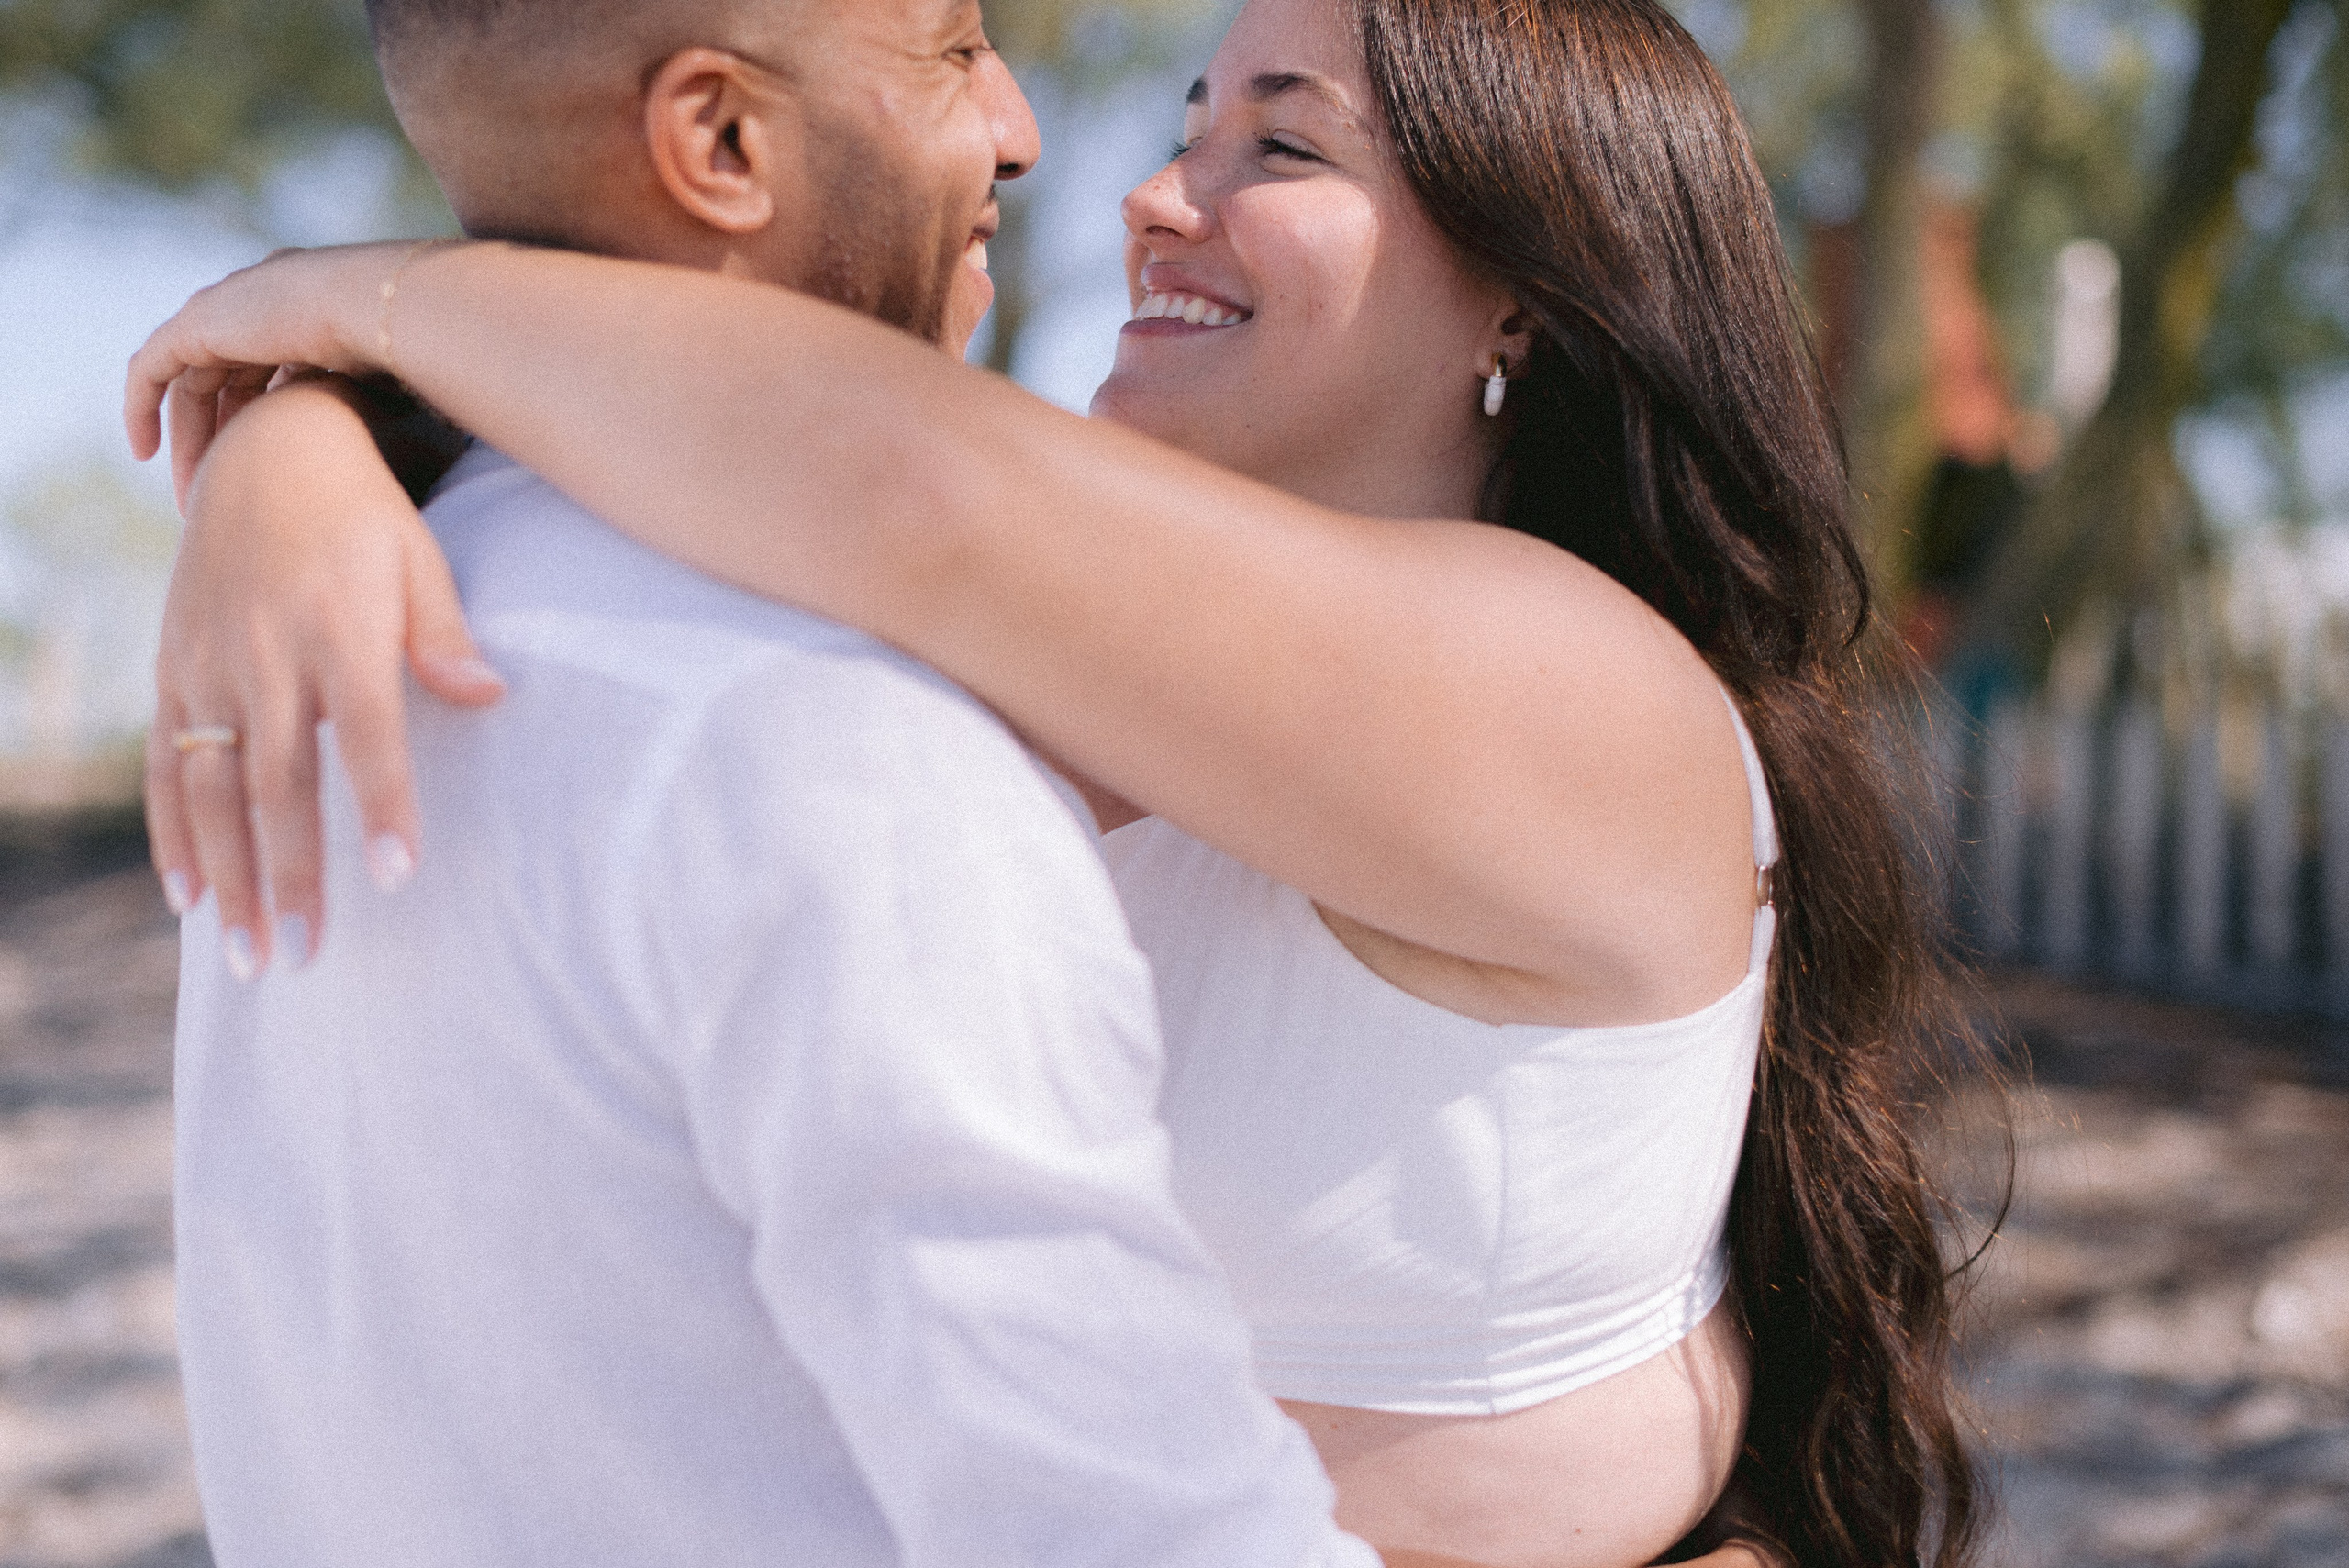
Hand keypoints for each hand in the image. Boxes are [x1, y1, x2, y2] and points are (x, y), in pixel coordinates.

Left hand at [124, 242, 430, 507]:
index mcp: (309, 309)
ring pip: (188, 382)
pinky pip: (151, 370)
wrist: (391, 312)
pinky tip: (145, 452)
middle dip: (220, 440)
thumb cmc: (415, 353)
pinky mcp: (200, 323)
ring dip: (185, 438)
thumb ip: (386, 407)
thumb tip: (431, 446)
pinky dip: (142, 406)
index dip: (260, 425)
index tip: (263, 476)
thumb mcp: (396, 387)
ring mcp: (229, 309)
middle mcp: (263, 302)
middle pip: (224, 380)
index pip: (270, 371)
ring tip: (188, 493)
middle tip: (219, 495)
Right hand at [149, 378, 501, 976]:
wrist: (263, 456)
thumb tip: (491, 697)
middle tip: (304, 955)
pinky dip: (174, 834)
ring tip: (249, 955)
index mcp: (339, 627)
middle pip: (279, 781)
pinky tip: (189, 899)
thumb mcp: (418, 558)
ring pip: (213, 789)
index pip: (369, 731)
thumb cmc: (362, 520)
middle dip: (290, 874)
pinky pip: (168, 765)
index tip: (398, 875)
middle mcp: (266, 654)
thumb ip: (444, 635)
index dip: (382, 802)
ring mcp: (210, 667)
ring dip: (229, 877)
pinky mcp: (174, 673)